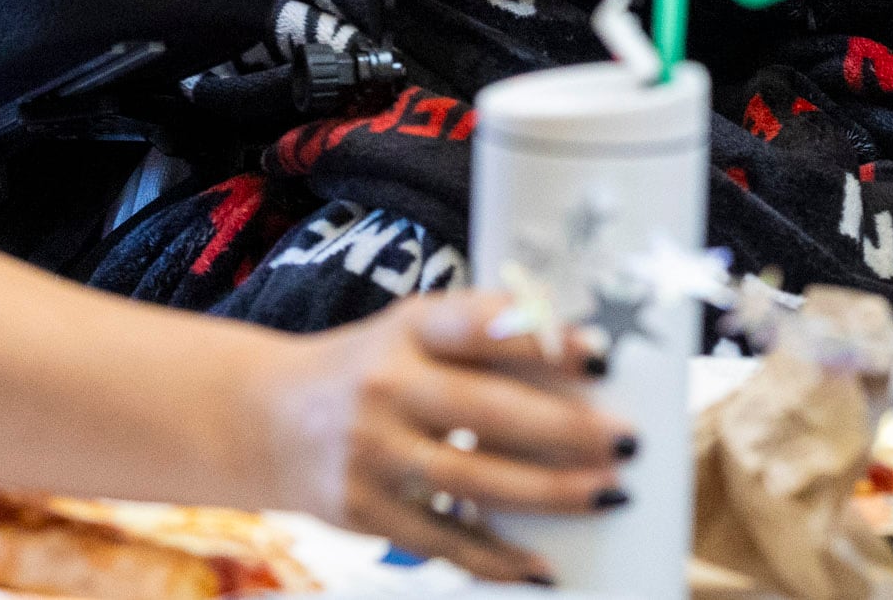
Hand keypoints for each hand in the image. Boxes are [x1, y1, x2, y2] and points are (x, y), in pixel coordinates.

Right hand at [270, 292, 630, 580]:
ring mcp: (373, 454)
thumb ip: (483, 335)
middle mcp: (388, 388)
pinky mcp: (365, 512)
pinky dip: (497, 560)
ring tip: (608, 494)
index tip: (600, 353)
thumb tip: (581, 355)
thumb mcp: (414, 330)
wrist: (264, 419)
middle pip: (489, 412)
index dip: (540, 338)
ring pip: (475, 483)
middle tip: (628, 442)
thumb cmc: (372, 367)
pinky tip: (544, 567)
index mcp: (410, 329)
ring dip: (551, 495)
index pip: (480, 326)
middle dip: (568, 431)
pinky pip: (443, 542)